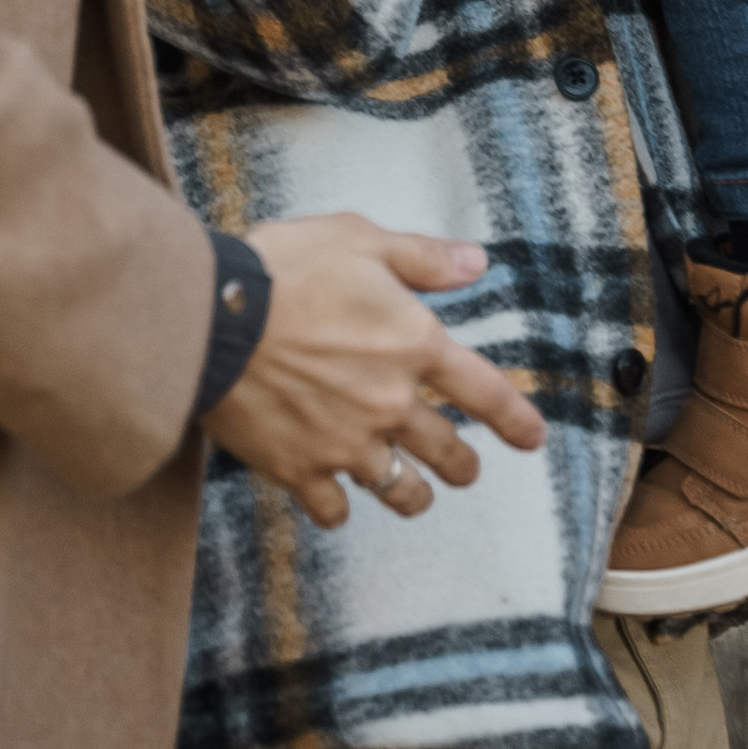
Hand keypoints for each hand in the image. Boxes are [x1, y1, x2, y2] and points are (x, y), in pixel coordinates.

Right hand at [203, 211, 547, 528]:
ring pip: (401, 490)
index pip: (484, 391)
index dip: (515, 419)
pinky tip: (336, 500)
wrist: (215, 317)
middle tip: (465, 470)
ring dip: (415, 494)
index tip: (532, 439)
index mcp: (414, 345)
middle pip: (447, 452)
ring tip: (415, 494)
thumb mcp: (360, 238)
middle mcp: (390, 404)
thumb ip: (422, 258)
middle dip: (462, 465)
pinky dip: (338, 507)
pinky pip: (334, 509)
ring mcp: (346, 444)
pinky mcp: (300, 470)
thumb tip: (477, 263)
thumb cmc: (286, 269)